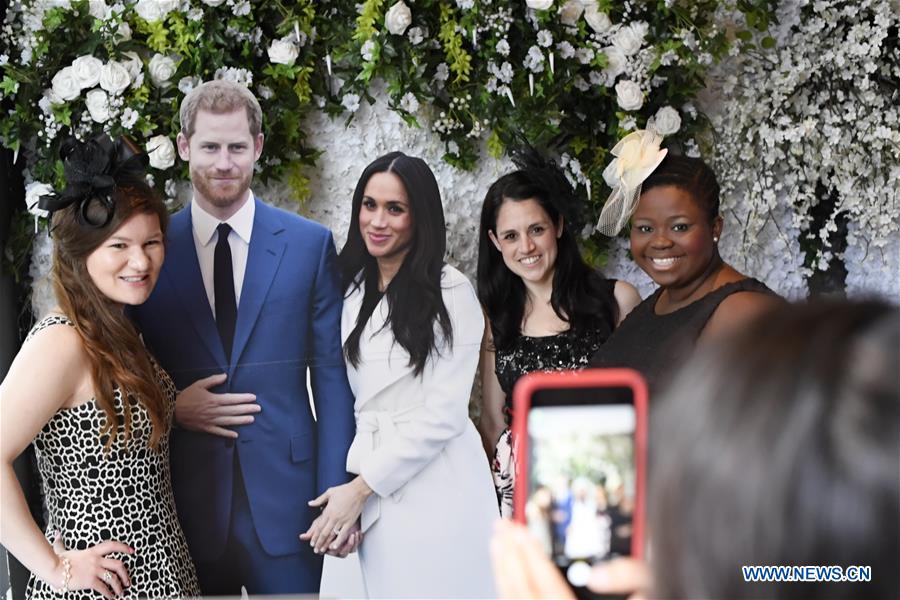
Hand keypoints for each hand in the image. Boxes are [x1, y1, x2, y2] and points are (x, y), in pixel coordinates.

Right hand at [52, 533, 132, 599]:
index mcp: (93, 551)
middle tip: (128, 581)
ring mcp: (94, 570)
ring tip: (121, 593)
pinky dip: (109, 594)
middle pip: (119, 564)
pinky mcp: (90, 581)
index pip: (113, 545)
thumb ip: (61, 542)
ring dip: (120, 586)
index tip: (132, 551)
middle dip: (126, 574)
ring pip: (114, 578)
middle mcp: (97, 560)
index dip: (124, 547)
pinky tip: (111, 598)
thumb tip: (56, 534)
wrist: (52, 569)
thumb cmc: (56, 560)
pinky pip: (104, 588)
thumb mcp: (61, 549)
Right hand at [175, 373, 257, 437]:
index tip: (253, 397)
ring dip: (241, 420)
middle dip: (247, 409)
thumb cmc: (186, 396)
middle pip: (233, 410)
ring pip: (229, 421)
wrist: (172, 411)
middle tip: (258, 408)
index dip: (243, 398)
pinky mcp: (206, 428)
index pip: (232, 399)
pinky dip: (227, 434)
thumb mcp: (198, 385)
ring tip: (252, 419)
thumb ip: (212, 380)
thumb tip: (225, 376)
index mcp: (213, 399)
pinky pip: (218, 432)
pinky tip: (236, 435)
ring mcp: (211, 421)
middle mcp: (214, 411)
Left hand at [299, 477, 370, 553]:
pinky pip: (343, 534)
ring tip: (323, 550)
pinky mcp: (350, 522)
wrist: (358, 490)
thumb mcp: (329, 492)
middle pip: (324, 533)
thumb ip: (319, 500)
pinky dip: (338, 541)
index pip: (319, 526)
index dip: (314, 536)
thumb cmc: (345, 490)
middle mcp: (334, 517)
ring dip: (326, 544)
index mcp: (328, 511)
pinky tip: (335, 546)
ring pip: (332, 535)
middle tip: (315, 550)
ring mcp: (342, 520)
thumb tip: (310, 503)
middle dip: (318, 543)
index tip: (311, 542)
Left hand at [490, 520, 651, 599]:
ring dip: (504, 572)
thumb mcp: (651, 586)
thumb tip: (601, 574)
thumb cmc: (652, 595)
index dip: (531, 555)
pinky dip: (508, 589)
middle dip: (510, 557)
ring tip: (498, 546)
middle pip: (524, 592)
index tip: (519, 531)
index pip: (548, 584)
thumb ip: (632, 578)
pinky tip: (507, 576)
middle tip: (502, 530)